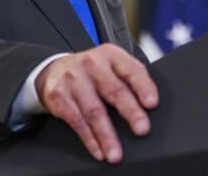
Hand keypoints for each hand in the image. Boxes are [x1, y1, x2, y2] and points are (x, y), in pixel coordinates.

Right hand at [35, 43, 158, 163]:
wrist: (56, 69)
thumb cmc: (93, 72)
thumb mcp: (112, 66)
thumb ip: (129, 79)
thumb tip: (150, 107)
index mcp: (111, 55)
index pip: (131, 69)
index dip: (143, 86)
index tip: (152, 103)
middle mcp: (92, 64)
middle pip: (114, 90)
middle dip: (130, 112)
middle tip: (142, 129)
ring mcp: (74, 79)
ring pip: (94, 111)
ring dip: (107, 136)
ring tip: (116, 153)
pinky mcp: (59, 96)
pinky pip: (76, 121)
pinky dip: (89, 139)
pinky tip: (98, 149)